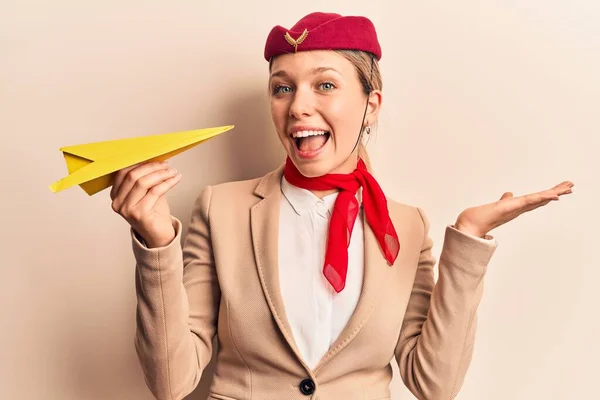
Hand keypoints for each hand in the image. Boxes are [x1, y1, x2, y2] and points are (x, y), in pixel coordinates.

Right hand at [110, 161, 181, 247]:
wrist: (159, 235)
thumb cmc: (154, 213)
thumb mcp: (147, 192)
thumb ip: (146, 178)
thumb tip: (155, 159)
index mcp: (115, 195)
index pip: (123, 172)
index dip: (141, 163)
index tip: (157, 160)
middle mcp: (117, 203)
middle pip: (133, 176)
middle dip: (152, 167)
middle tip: (167, 165)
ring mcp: (127, 209)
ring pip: (143, 182)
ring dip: (161, 174)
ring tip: (173, 171)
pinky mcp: (139, 214)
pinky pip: (155, 191)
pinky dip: (167, 182)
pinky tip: (176, 179)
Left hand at [454, 181, 573, 237]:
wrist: (471, 225)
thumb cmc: (482, 217)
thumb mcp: (497, 205)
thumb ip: (505, 200)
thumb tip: (509, 194)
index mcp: (517, 207)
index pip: (536, 199)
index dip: (548, 195)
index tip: (560, 191)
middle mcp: (519, 209)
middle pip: (541, 199)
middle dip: (556, 192)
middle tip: (571, 186)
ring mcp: (517, 208)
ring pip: (539, 199)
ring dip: (554, 193)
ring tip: (568, 187)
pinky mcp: (512, 207)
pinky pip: (530, 201)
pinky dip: (542, 197)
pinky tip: (553, 195)